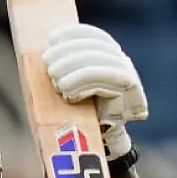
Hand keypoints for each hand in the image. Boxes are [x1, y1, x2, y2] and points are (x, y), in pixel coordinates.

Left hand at [42, 23, 148, 157]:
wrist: (99, 143)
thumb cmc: (80, 112)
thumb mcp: (73, 83)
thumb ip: (68, 64)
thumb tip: (49, 45)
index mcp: (112, 56)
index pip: (96, 37)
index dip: (74, 33)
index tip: (52, 38)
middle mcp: (124, 64)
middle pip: (95, 48)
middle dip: (68, 52)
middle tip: (48, 64)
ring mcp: (128, 77)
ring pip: (97, 63)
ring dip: (71, 68)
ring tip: (56, 82)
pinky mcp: (127, 93)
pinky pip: (100, 80)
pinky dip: (80, 83)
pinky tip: (68, 93)